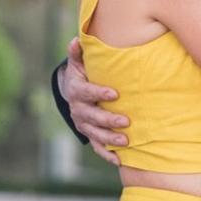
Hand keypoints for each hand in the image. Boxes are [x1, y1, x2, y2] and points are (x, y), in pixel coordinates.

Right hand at [62, 36, 129, 165]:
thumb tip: (76, 40)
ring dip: (110, 138)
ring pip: (95, 133)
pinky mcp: (89, 134)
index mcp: (76, 90)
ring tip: (126, 141)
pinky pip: (96, 146)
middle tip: (126, 120)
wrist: (73, 91)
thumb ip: (78, 53)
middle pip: (92, 116)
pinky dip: (106, 154)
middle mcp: (78, 109)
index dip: (99, 92)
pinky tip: (119, 160)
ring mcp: (83, 124)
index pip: (86, 92)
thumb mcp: (79, 62)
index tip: (115, 93)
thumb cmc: (83, 72)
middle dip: (108, 119)